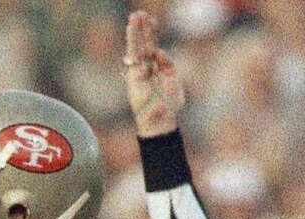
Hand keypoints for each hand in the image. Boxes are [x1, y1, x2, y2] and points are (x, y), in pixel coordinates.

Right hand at [123, 11, 184, 136]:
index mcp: (156, 70)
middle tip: (140, 13)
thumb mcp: (173, 80)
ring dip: (135, 31)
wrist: (160, 120)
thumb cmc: (168, 105)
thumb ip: (167, 65)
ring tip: (134, 15)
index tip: (153, 21)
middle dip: (142, 29)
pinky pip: (132, 55)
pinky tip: (132, 28)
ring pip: (136, 47)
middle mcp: (145, 69)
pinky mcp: (132, 75)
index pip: (153, 48)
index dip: (152, 34)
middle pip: (143, 45)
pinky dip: (132, 40)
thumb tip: (158, 52)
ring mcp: (137, 72)